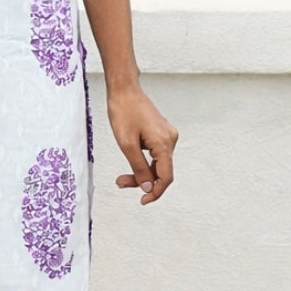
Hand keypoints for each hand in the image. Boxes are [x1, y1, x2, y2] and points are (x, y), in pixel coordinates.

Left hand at [106, 84, 177, 203]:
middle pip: (161, 171)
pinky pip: (155, 154)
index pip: (166, 177)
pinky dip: (143, 162)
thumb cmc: (123, 112)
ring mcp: (167, 136)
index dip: (155, 192)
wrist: (124, 89)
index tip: (143, 201)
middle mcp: (170, 140)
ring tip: (121, 178)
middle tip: (120, 183)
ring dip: (141, 172)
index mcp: (164, 143)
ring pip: (157, 164)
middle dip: (142, 181)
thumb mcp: (126, 144)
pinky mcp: (161, 133)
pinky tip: (130, 160)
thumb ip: (139, 168)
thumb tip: (148, 187)